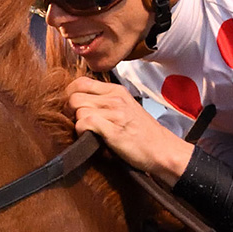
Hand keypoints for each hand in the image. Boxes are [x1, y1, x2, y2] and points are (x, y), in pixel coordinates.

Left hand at [64, 76, 193, 186]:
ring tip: (87, 132)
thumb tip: (79, 103)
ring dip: (77, 123)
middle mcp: (115, 98)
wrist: (162, 150)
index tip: (71, 108)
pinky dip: (82, 131)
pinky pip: (85, 123)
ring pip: (78, 109)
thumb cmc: (143, 134)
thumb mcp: (126, 108)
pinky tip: (90, 137)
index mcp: (117, 91)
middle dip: (69, 111)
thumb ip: (105, 102)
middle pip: (75, 95)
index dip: (70, 95)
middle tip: (76, 122)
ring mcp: (115, 113)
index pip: (81, 82)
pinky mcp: (114, 129)